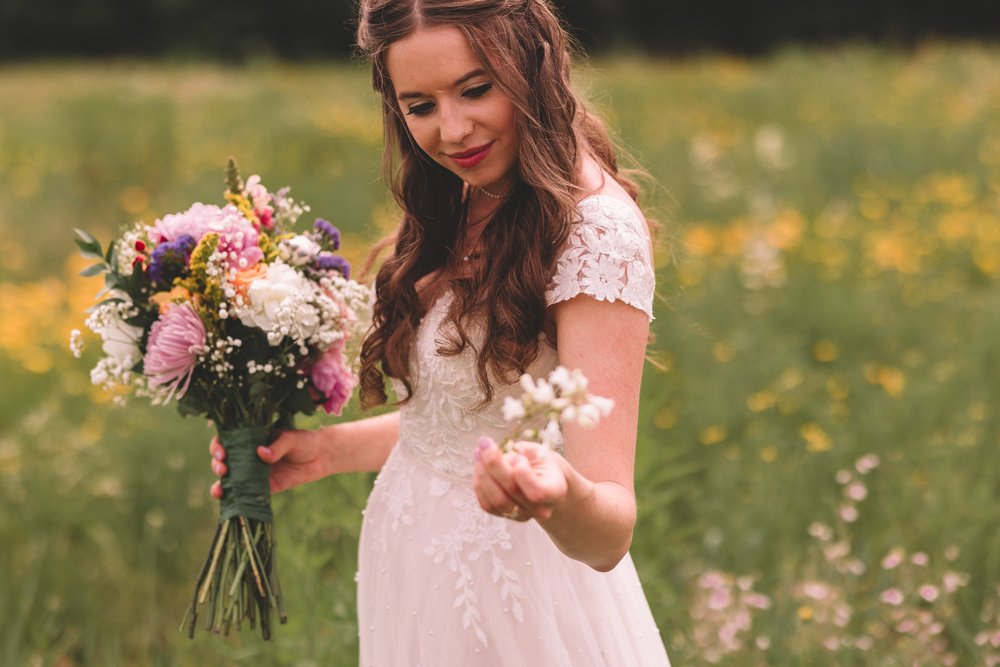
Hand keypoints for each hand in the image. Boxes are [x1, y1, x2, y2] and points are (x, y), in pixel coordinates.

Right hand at [209, 428, 326, 498]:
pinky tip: (229, 502)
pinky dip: (235, 499)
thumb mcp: (292, 439)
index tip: (222, 453)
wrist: (320, 458)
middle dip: (217, 466)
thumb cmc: (304, 442)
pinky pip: (245, 495)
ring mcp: (253, 473)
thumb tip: (262, 453)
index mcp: (250, 439)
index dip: (218, 446)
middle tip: (224, 469)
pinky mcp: (263, 488)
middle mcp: (247, 456)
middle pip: (223, 461)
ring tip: (219, 490)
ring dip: (219, 485)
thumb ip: (277, 446)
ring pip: (229, 480)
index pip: (226, 440)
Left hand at [472, 437, 569, 521]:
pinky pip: (486, 504)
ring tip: (479, 452)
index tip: (516, 455)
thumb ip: (527, 451)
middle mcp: (539, 509)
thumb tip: (507, 451)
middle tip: (485, 443)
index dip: (522, 474)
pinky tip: (479, 464)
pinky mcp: (504, 515)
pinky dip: (479, 483)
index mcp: (554, 492)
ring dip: (482, 474)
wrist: (543, 480)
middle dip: (494, 464)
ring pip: (496, 500)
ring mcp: (521, 515)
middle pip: (512, 492)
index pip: (537, 492)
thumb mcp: (541, 451)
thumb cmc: (542, 462)